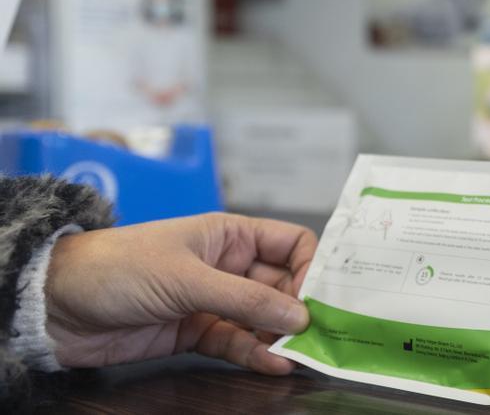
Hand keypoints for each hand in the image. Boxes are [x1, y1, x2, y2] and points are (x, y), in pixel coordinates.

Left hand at [45, 213, 316, 374]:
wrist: (55, 305)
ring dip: (282, 337)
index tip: (322, 296)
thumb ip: (245, 299)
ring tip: (302, 355)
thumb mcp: (186, 278)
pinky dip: (257, 355)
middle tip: (321, 334)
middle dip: (302, 308)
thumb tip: (301, 316)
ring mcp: (213, 301)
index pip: (290, 243)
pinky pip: (238, 344)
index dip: (311, 266)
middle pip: (283, 286)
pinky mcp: (196, 334)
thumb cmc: (118, 268)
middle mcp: (228, 266)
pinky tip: (274, 365)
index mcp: (229, 235)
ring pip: (263, 319)